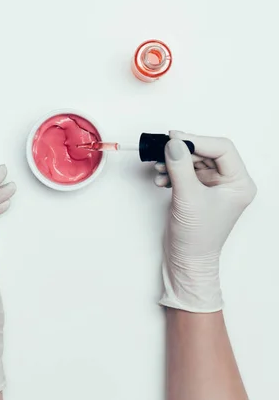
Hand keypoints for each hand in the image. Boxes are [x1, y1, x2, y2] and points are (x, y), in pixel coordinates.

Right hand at [154, 131, 255, 311]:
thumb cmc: (197, 239)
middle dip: (183, 151)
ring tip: (159, 167)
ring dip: (175, 161)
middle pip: (207, 152)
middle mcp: (230, 183)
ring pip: (194, 161)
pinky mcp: (198, 191)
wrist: (186, 261)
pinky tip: (161, 178)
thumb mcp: (188, 198)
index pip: (222, 148)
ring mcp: (214, 186)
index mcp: (239, 183)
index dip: (198, 141)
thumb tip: (173, 143)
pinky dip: (172, 171)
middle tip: (163, 149)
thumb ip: (180, 167)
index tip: (175, 138)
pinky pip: (186, 171)